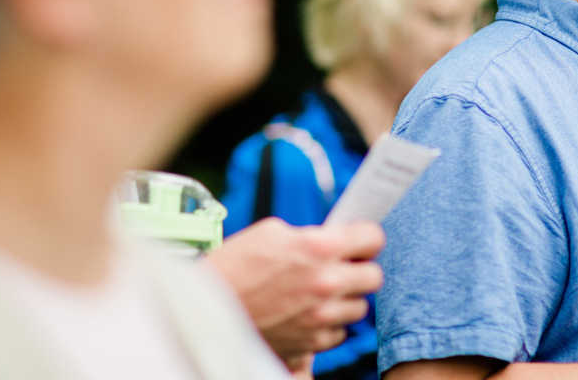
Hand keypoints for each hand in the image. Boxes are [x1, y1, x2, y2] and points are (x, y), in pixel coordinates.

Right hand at [205, 217, 384, 362]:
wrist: (203, 310)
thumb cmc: (233, 266)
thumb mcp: (272, 233)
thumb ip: (311, 236)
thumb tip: (334, 239)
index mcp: (319, 248)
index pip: (373, 238)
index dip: (366, 238)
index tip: (360, 241)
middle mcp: (326, 284)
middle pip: (374, 277)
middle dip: (360, 269)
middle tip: (343, 267)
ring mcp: (320, 317)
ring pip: (360, 308)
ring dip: (346, 299)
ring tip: (322, 293)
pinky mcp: (310, 344)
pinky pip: (338, 333)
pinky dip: (328, 325)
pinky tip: (309, 314)